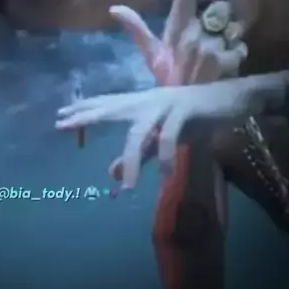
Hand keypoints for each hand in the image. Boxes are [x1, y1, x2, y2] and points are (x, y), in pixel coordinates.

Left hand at [56, 77, 253, 187]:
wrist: (228, 100)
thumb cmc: (191, 118)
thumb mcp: (160, 139)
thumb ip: (137, 154)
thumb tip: (111, 173)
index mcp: (140, 104)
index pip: (106, 104)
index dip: (84, 109)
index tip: (60, 115)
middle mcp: (147, 101)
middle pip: (112, 107)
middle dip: (88, 116)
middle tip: (63, 123)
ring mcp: (164, 104)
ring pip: (139, 131)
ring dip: (133, 160)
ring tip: (128, 187)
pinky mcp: (184, 110)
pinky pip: (169, 136)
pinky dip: (166, 156)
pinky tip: (165, 174)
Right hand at [110, 0, 246, 85]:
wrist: (180, 109)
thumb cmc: (166, 80)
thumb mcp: (151, 55)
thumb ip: (136, 28)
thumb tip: (113, 8)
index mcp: (172, 33)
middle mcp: (190, 37)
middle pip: (211, 16)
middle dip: (213, 26)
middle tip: (206, 44)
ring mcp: (208, 49)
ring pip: (226, 32)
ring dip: (225, 42)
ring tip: (214, 59)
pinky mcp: (225, 62)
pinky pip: (239, 48)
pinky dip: (235, 56)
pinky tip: (223, 67)